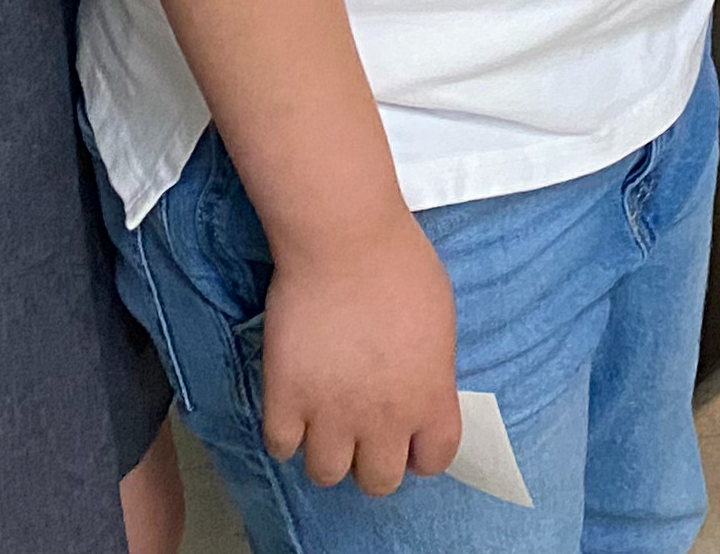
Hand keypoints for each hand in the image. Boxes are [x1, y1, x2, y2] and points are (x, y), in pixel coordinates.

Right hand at [258, 213, 461, 494]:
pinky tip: (290, 407)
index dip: (419, 452)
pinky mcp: (286, 397)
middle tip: (359, 429)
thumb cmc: (398, 263)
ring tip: (321, 421)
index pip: (436, 460)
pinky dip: (284, 432)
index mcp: (430, 399)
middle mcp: (384, 419)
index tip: (407, 437)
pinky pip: (280, 445)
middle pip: (378, 481)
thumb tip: (417, 386)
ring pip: (326, 474)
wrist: (343, 239)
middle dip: (370, 460)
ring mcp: (331, 412)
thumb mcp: (440, 320)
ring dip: (325, 452)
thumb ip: (431, 368)